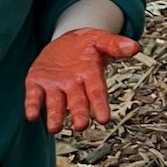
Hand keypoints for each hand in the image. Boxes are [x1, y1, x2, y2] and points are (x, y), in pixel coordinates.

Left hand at [23, 28, 139, 133]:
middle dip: (79, 114)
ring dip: (55, 116)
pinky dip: (33, 106)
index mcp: (90, 75)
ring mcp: (55, 87)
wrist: (64, 44)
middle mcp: (73, 86)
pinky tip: (32, 115)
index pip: (97, 92)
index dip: (100, 105)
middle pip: (77, 102)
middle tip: (81, 126)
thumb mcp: (100, 38)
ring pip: (56, 104)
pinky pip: (34, 97)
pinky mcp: (37, 84)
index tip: (104, 119)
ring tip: (54, 128)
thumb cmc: (84, 45)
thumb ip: (115, 44)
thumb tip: (135, 47)